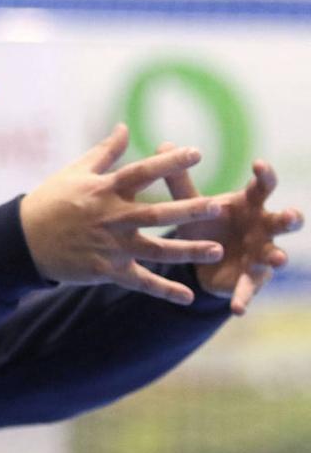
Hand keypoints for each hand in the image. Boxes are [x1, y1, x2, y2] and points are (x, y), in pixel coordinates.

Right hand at [20, 123, 225, 304]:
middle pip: (156, 214)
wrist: (23, 240)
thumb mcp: (74, 173)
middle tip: (218, 206)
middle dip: (188, 210)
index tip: (197, 154)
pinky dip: (164, 291)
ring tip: (217, 251)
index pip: (142, 172)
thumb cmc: (50, 201)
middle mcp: (111, 218)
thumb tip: (125, 127)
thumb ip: (105, 152)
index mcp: (104, 190)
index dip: (169, 162)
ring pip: (156, 250)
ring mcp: (110, 247)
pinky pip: (140, 282)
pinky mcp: (106, 270)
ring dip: (187, 251)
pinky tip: (188, 297)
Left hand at [158, 143, 303, 314]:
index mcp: (249, 205)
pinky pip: (248, 289)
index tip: (259, 164)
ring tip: (278, 259)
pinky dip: (243, 298)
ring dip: (278, 256)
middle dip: (289, 218)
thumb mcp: (193, 204)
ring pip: (276, 254)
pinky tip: (236, 309)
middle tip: (289, 215)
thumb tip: (164, 143)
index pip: (263, 186)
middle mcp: (262, 227)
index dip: (265, 175)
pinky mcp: (250, 278)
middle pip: (282, 220)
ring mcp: (260, 253)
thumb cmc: (207, 222)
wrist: (205, 258)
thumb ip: (180, 180)